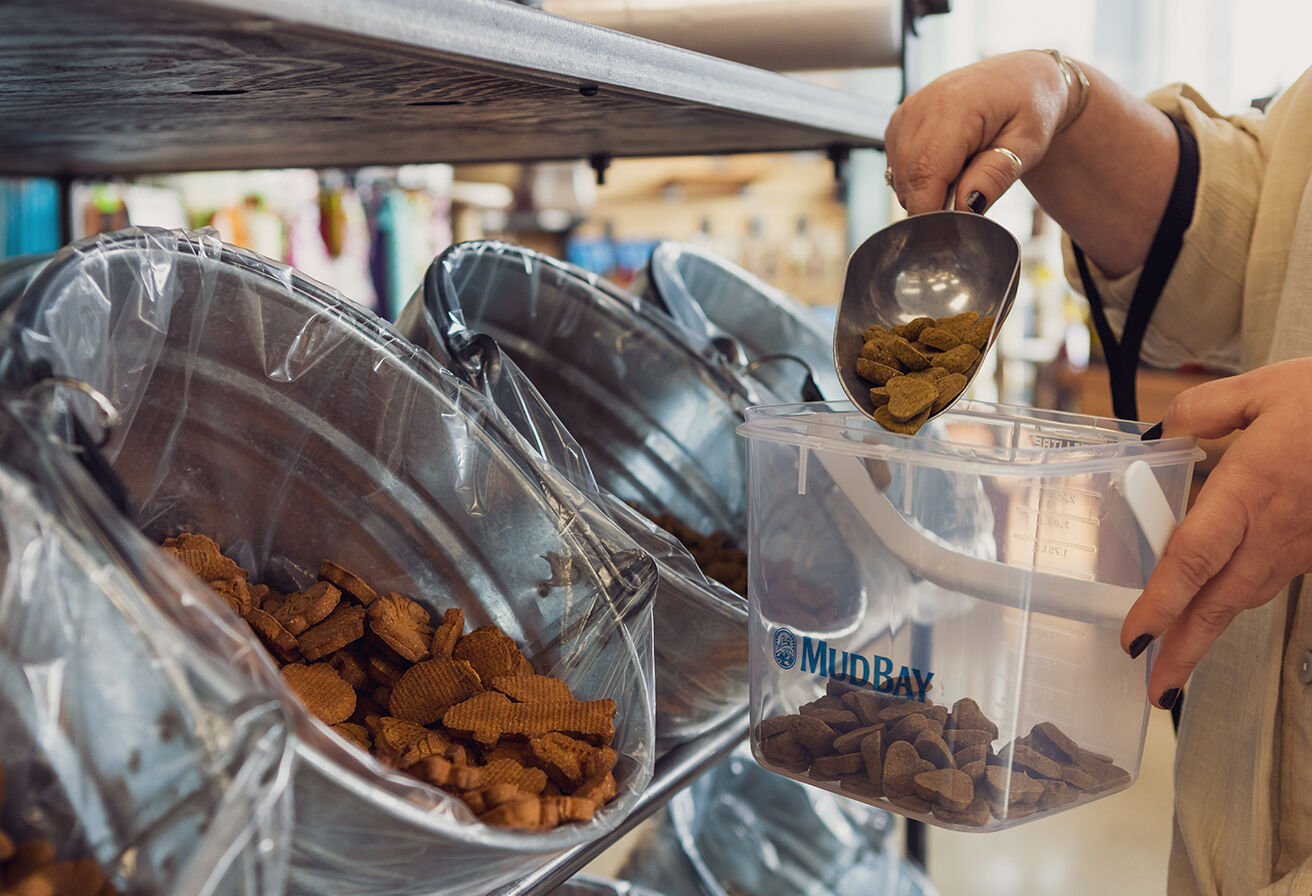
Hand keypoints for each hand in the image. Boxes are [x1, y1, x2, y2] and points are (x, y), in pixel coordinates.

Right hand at [883, 50, 1073, 214]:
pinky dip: (920, 179)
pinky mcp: (898, 123)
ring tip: (964, 172)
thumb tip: (964, 206)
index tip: (952, 234)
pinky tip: (949, 165)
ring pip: (901, 180)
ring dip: (928, 191)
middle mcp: (920, 106)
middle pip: (909, 181)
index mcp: (953, 106)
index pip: (925, 174)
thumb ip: (996, 175)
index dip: (932, 212)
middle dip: (934, 204)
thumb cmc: (1031, 107)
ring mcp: (904, 113)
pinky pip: (898, 170)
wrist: (1022, 77)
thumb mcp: (1029, 143)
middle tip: (972, 198)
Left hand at [1123, 358, 1311, 707]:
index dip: (1161, 606)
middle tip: (1156, 689)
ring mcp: (1302, 544)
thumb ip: (1202, 410)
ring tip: (1178, 656)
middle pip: (1219, 602)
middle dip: (1185, 650)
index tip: (1135, 640)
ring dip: (1210, 629)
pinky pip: (1272, 578)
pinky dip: (1239, 596)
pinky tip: (1217, 602)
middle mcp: (1274, 530)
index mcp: (1249, 490)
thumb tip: (1165, 431)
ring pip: (1246, 596)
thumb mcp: (1260, 389)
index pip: (1192, 560)